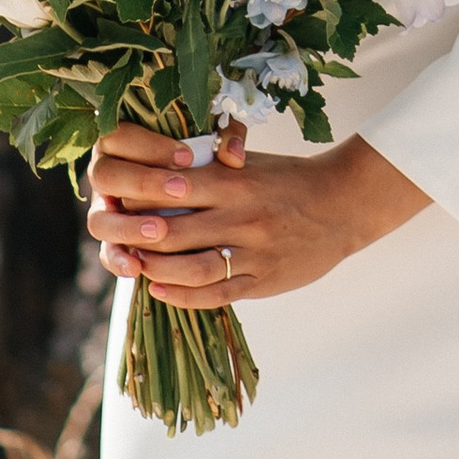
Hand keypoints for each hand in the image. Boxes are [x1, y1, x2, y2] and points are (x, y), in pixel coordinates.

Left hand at [86, 119, 427, 306]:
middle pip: (172, 232)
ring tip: (136, 267)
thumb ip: (209, 169)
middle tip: (116, 239)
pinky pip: (216, 294)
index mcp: (233, 181)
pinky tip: (161, 290)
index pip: (170, 190)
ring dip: (155, 270)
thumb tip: (159, 174)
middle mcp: (239, 215)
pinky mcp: (263, 280)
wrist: (342, 204)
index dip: (138, 198)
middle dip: (136, 239)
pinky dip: (182, 295)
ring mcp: (251, 251)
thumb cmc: (289, 179)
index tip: (117, 201)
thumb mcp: (250, 163)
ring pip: (190, 269)